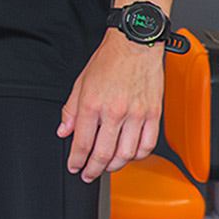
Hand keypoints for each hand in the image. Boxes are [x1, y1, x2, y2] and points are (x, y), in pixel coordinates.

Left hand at [58, 29, 163, 181]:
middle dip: (93, 170)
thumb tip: (64, 131)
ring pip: (127, 154)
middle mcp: (115, 111)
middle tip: (88, 174)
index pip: (82, 142)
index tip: (74, 166)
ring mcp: (137, 114)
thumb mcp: (80, 83)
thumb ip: (71, 110)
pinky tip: (130, 155)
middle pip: (103, 153)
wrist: (135, 44)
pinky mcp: (154, 114)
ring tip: (107, 167)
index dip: (76, 160)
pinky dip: (138, 156)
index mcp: (93, 104)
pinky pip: (148, 145)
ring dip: (115, 166)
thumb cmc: (109, 60)